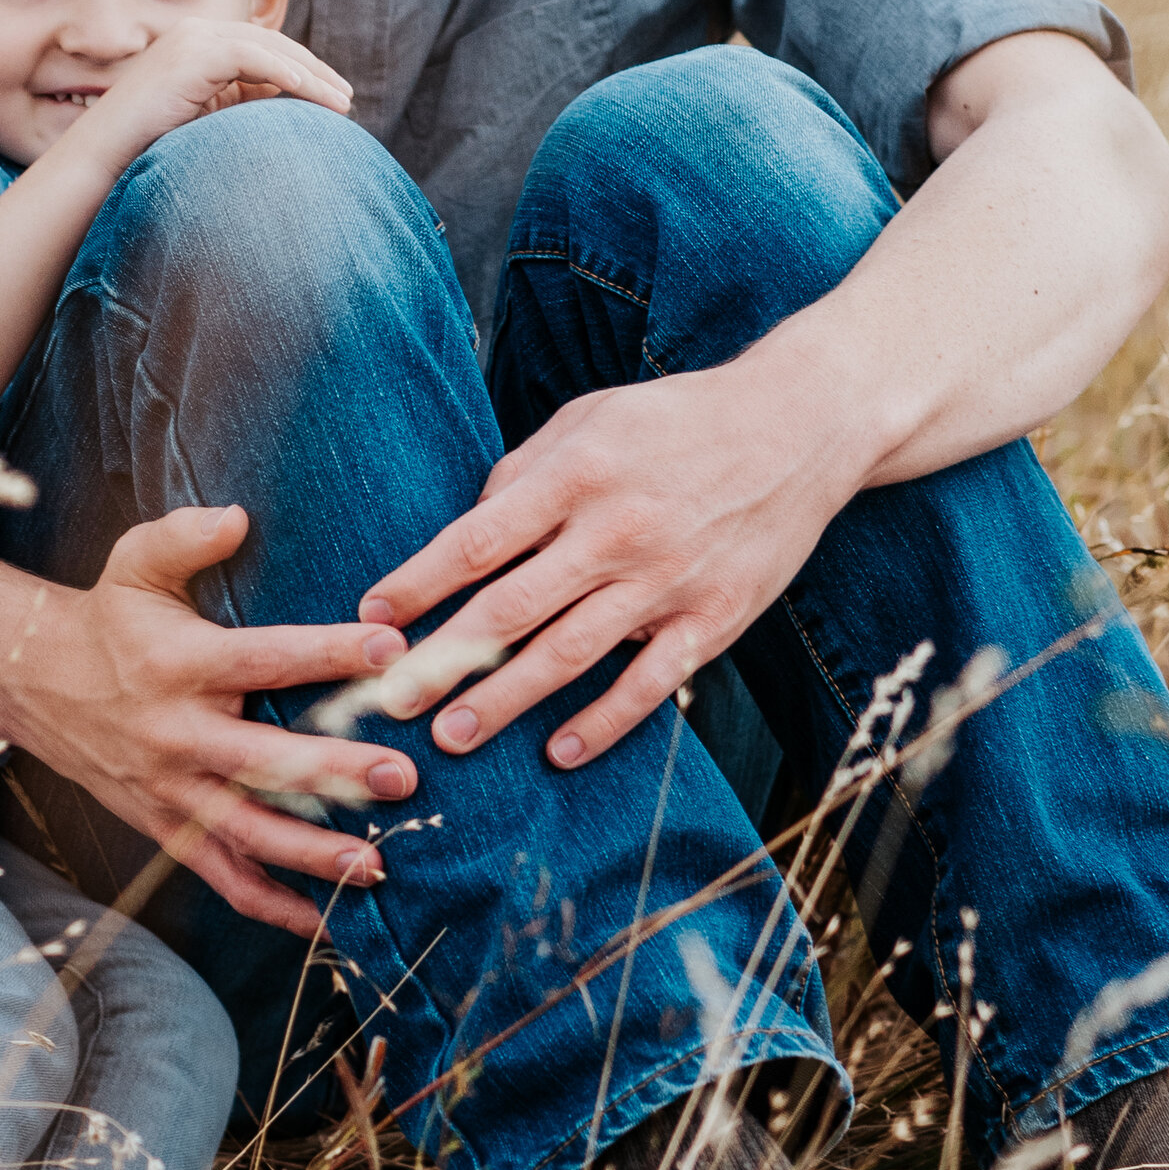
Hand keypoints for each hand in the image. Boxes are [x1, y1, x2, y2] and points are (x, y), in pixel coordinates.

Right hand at [7, 506, 415, 938]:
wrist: (34, 682)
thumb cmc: (108, 617)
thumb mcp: (136, 561)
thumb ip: (186, 535)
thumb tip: (239, 516)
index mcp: (179, 664)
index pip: (265, 658)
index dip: (329, 653)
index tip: (391, 649)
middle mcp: (175, 733)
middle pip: (264, 762)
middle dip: (337, 774)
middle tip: (402, 776)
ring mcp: (169, 790)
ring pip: (248, 833)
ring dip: (314, 855)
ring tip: (378, 865)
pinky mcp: (164, 827)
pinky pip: (220, 875)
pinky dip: (270, 906)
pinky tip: (323, 921)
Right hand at [70, 21, 351, 176]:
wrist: (102, 158)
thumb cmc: (148, 149)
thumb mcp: (205, 121)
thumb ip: (238, 107)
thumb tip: (285, 114)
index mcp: (198, 45)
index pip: (263, 48)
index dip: (302, 69)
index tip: (333, 98)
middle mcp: (196, 33)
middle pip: (272, 43)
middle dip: (315, 70)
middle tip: (345, 98)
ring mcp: (192, 39)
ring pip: (269, 47)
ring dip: (311, 75)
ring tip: (340, 103)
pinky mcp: (192, 53)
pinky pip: (253, 57)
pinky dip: (287, 75)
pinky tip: (313, 97)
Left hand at [357, 353, 871, 769]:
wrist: (796, 429)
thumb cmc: (677, 420)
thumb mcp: (590, 418)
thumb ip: (524, 472)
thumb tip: (470, 525)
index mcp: (577, 475)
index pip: (477, 540)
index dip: (418, 582)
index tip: (372, 615)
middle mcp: (615, 531)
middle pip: (509, 609)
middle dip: (441, 660)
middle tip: (387, 702)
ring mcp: (665, 581)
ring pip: (568, 654)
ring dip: (505, 700)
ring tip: (453, 735)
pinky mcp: (712, 620)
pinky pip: (649, 684)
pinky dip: (603, 722)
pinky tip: (559, 751)